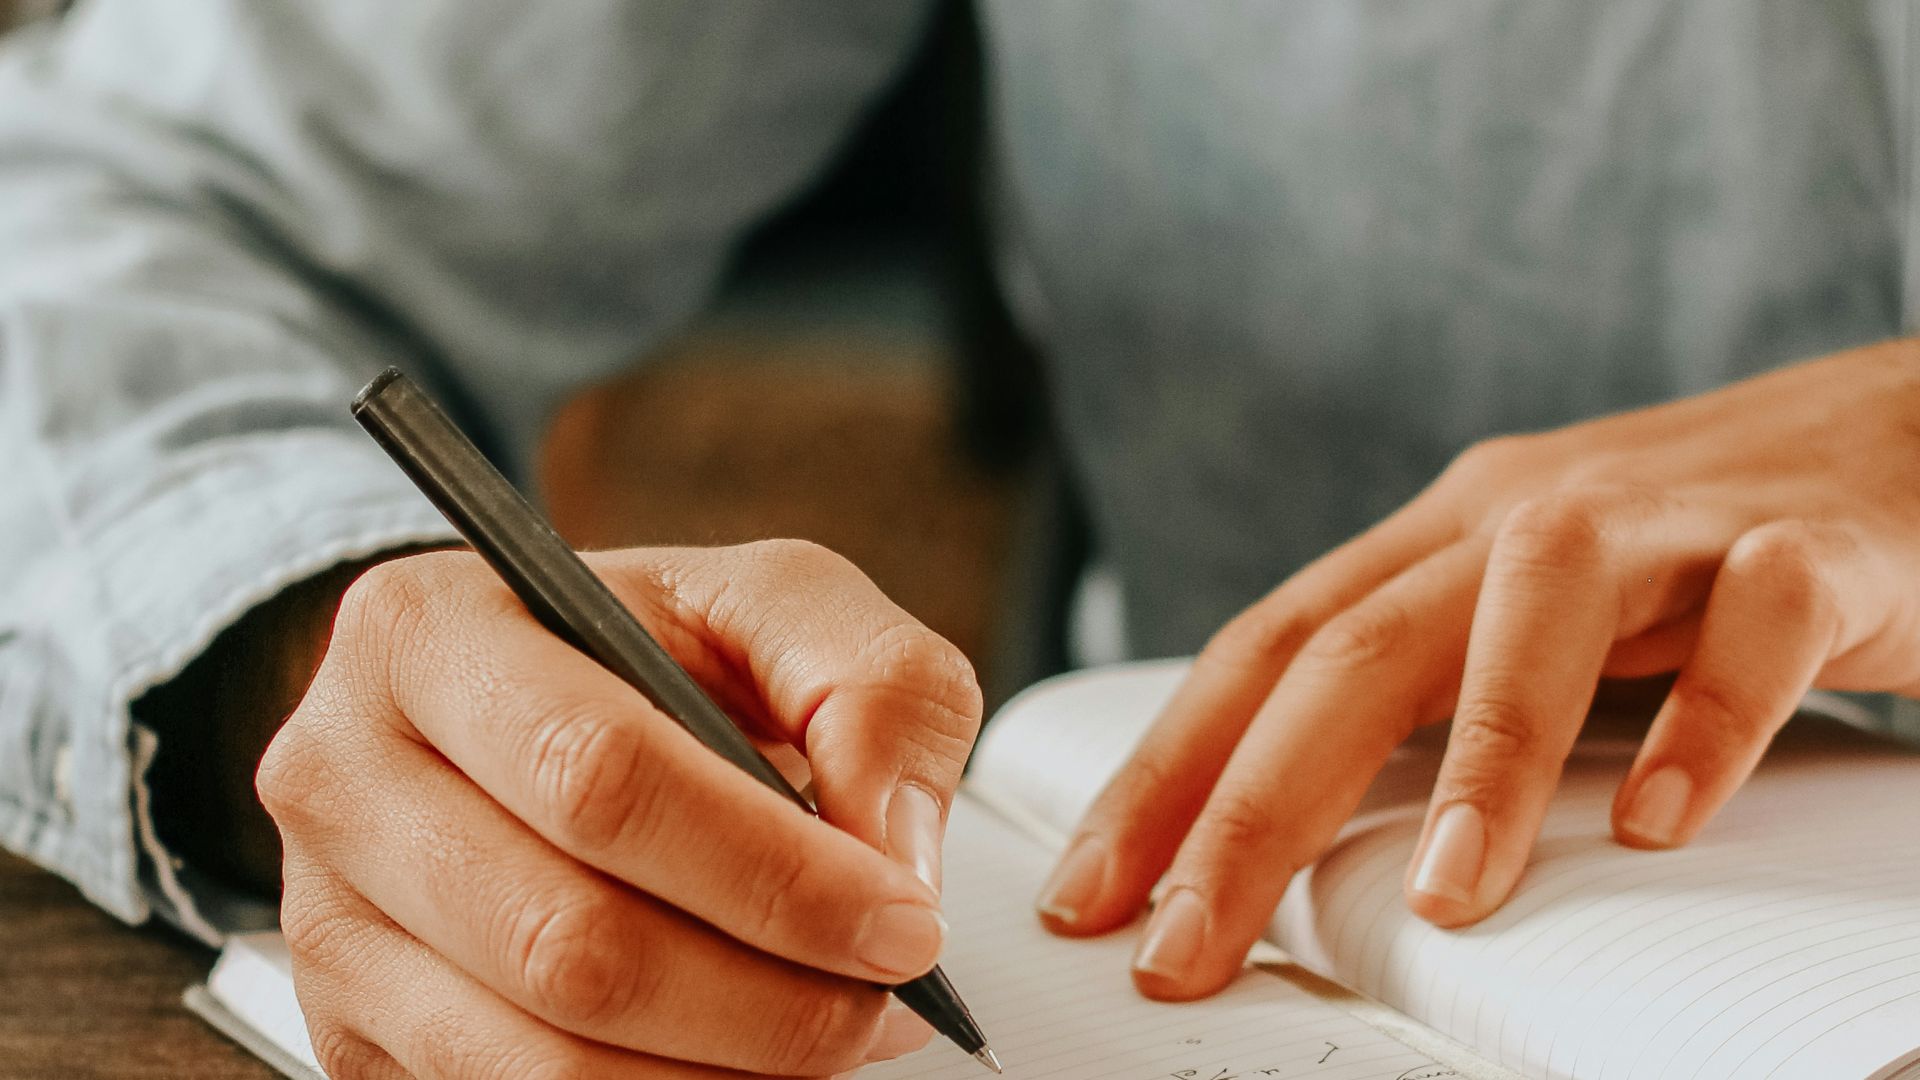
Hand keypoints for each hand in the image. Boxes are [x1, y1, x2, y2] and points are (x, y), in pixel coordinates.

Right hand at [256, 541, 980, 1077]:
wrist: (526, 702)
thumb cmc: (650, 648)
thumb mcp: (776, 604)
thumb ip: (871, 687)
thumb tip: (890, 855)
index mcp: (427, 632)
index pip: (600, 777)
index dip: (770, 873)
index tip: (905, 922)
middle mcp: (341, 778)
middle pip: (567, 943)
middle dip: (767, 999)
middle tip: (890, 999)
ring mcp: (327, 925)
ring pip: (542, 1061)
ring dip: (725, 1074)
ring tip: (835, 1032)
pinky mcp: (352, 1035)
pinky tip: (741, 1063)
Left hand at [1038, 339, 1919, 999]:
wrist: (1906, 433)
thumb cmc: (1694, 555)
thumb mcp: (1528, 616)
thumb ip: (1433, 700)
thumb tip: (1304, 840)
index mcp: (1439, 540)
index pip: (1265, 651)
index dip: (1166, 772)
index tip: (1091, 895)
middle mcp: (1521, 517)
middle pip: (1354, 649)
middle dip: (1252, 805)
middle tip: (1186, 946)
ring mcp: (1663, 521)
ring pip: (1535, 612)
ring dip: (1478, 760)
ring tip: (1437, 900)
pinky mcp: (1810, 543)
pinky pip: (1754, 622)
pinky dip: (1706, 722)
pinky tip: (1659, 824)